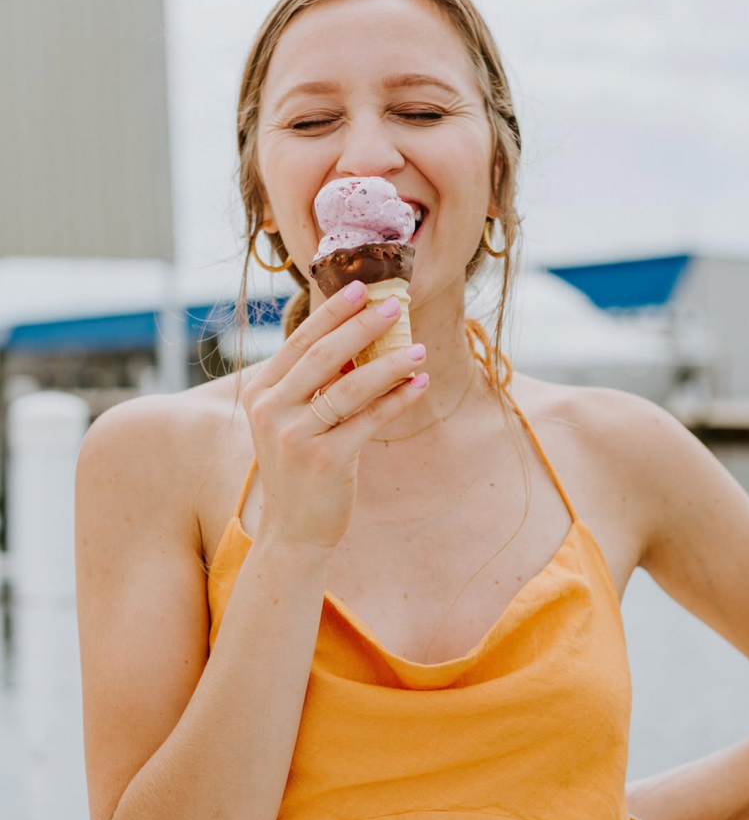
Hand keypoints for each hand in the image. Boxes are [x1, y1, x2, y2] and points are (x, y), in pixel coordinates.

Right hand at [241, 280, 428, 549]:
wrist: (293, 530)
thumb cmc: (299, 468)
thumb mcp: (291, 420)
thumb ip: (312, 383)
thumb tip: (358, 337)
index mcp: (259, 393)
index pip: (299, 342)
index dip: (332, 312)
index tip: (362, 288)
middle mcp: (270, 411)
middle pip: (324, 356)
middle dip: (363, 326)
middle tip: (395, 306)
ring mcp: (295, 436)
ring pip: (350, 386)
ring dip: (389, 363)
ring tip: (418, 348)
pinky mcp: (325, 460)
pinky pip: (369, 419)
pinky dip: (397, 399)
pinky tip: (418, 383)